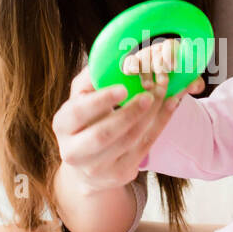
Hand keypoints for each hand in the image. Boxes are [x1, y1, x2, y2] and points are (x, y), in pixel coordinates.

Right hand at [52, 50, 203, 194]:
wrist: (87, 166)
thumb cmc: (85, 122)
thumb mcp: (80, 99)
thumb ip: (90, 80)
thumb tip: (108, 57)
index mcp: (62, 125)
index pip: (79, 113)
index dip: (101, 101)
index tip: (122, 88)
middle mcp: (74, 151)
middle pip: (103, 134)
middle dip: (129, 113)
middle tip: (149, 94)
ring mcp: (98, 167)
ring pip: (128, 141)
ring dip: (150, 116)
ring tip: (163, 94)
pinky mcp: (120, 174)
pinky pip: (144, 148)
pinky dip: (160, 124)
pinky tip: (169, 105)